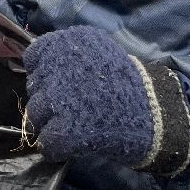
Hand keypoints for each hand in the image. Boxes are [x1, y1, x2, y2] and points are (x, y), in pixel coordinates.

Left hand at [23, 25, 189, 176]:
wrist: (156, 114)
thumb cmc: (127, 85)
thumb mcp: (99, 53)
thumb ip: (69, 55)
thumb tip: (40, 68)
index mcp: (68, 42)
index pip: (34, 58)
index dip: (43, 74)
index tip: (58, 83)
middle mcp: (59, 66)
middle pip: (34, 88)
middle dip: (47, 99)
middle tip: (69, 108)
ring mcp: (60, 97)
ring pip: (35, 114)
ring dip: (48, 123)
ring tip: (71, 126)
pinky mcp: (67, 129)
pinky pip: (47, 141)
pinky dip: (55, 147)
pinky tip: (69, 146)